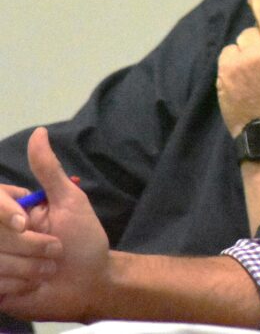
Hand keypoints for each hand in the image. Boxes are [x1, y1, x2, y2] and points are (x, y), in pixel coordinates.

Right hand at [0, 128, 109, 321]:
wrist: (91, 283)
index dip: (4, 214)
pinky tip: (32, 287)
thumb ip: (48, 170)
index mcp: (12, 212)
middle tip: (56, 250)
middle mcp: (0, 234)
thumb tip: (39, 132)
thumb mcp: (70, 201)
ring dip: (27, 269)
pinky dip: (15, 286)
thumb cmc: (84, 240)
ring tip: (47, 270)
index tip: (24, 224)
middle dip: (30, 247)